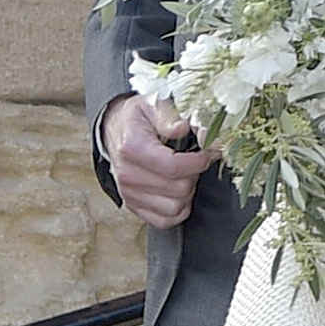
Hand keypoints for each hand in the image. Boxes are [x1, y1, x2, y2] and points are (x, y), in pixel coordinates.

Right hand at [101, 94, 214, 227]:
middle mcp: (127, 175)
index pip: (174, 167)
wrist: (116, 130)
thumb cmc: (139, 118)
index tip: (208, 152)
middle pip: (179, 189)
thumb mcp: (153, 105)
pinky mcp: (133, 207)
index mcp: (132, 148)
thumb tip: (183, 128)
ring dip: (188, 193)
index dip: (199, 162)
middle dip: (195, 174)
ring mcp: (129, 194)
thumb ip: (170, 116)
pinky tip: (179, 191)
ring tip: (185, 175)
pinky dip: (179, 209)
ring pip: (175, 208)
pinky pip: (165, 221)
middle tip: (195, 161)